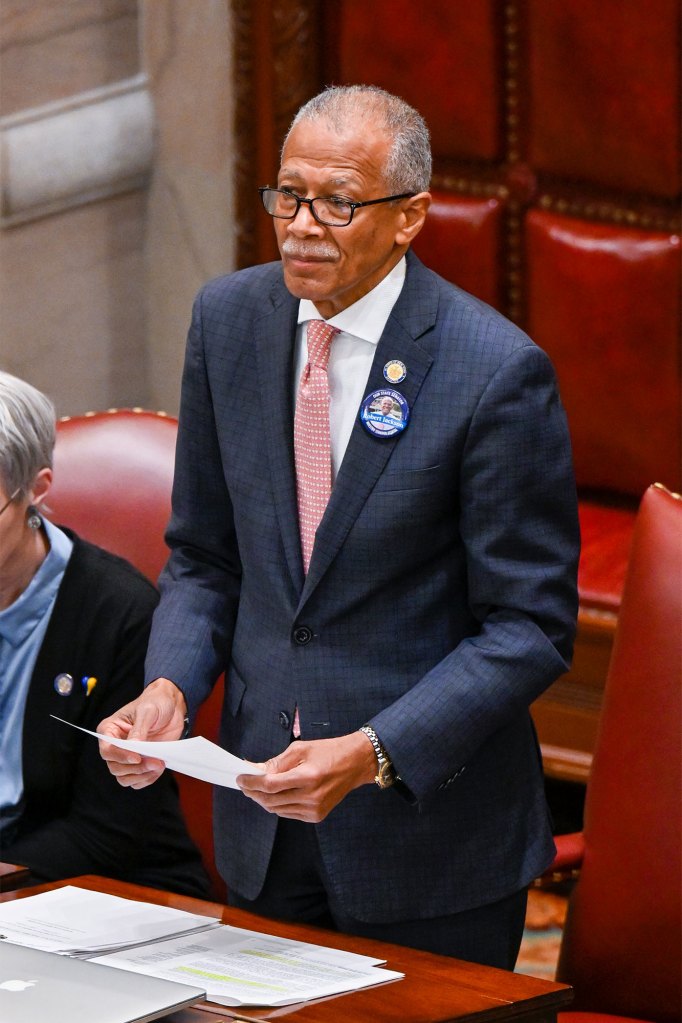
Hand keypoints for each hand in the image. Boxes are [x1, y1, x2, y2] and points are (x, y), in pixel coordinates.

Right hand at [98, 677, 186, 789]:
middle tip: (155, 762)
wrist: (172, 706)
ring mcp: (127, 756)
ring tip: (158, 765)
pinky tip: (158, 769)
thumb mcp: (147, 711)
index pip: (107, 750)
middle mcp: (115, 746)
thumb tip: (132, 747)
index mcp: (110, 730)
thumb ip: (139, 730)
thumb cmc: (155, 702)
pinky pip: (137, 781)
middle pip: (115, 768)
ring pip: (124, 778)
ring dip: (141, 776)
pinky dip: (147, 779)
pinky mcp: (140, 763)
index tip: (137, 757)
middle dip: (135, 768)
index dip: (121, 757)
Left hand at [237, 731, 376, 821]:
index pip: (270, 785)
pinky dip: (277, 805)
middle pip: (271, 800)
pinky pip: (288, 813)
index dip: (251, 783)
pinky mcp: (316, 816)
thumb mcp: (300, 749)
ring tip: (256, 789)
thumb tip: (254, 770)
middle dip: (253, 793)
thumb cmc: (328, 751)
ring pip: (277, 810)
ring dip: (263, 800)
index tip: (240, 778)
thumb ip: (276, 762)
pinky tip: (274, 795)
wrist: (355, 764)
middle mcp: (311, 796)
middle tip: (244, 785)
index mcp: (308, 777)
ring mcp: (314, 809)